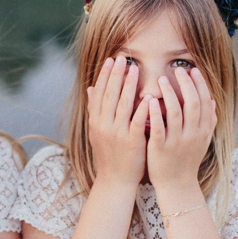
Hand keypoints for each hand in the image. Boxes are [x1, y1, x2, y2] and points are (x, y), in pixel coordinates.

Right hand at [87, 56, 149, 185]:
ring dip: (128, 85)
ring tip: (135, 70)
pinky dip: (141, 108)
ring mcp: (116, 133)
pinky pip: (137, 121)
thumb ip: (95, 109)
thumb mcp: (97, 131)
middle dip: (116, 75)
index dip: (105, 75)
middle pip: (110, 95)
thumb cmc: (110, 154)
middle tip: (123, 58)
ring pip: (122, 104)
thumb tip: (90, 87)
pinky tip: (148, 96)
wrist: (115, 180)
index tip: (111, 60)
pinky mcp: (130, 142)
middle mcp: (103, 125)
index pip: (99, 93)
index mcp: (95, 121)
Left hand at [146, 67, 216, 190]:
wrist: (177, 186)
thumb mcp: (202, 142)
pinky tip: (150, 100)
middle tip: (177, 70)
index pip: (204, 102)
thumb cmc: (187, 161)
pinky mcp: (161, 148)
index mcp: (202, 131)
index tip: (193, 70)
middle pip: (192, 103)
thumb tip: (213, 102)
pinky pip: (159, 127)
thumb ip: (208, 122)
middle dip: (186, 84)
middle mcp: (192, 134)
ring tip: (161, 79)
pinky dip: (155, 112)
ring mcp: (177, 141)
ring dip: (170, 94)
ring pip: (176, 112)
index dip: (199, 85)